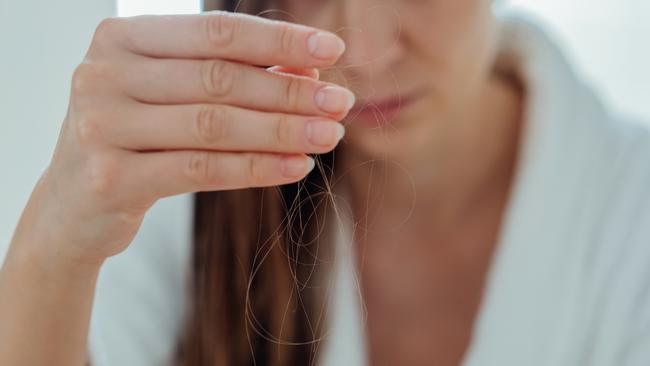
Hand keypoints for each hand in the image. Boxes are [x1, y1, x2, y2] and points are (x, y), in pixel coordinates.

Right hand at [16, 11, 352, 264]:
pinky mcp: (111, 178)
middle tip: (342, 102)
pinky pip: (202, 170)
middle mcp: (104, 74)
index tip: (332, 49)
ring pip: (214, 125)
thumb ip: (229, 77)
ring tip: (329, 135)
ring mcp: (101, 126)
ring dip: (282, 130)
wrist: (74, 205)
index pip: (215, 32)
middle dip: (290, 91)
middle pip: (219, 79)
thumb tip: (308, 72)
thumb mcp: (173, 97)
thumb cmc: (135, 139)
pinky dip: (257, 167)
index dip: (278, 40)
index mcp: (121, 39)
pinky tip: (296, 166)